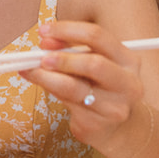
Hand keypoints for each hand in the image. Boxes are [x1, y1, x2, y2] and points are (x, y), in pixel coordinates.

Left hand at [21, 19, 145, 142]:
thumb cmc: (101, 88)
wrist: (118, 127)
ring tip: (29, 70)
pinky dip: (50, 90)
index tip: (44, 30)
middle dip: (62, 58)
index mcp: (129, 60)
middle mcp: (128, 84)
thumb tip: (46, 41)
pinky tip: (40, 83)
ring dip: (46, 77)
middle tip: (40, 57)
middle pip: (93, 64)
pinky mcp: (97, 125)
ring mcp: (114, 107)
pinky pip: (67, 104)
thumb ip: (72, 49)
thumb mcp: (93, 62)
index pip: (98, 37)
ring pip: (74, 88)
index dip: (68, 30)